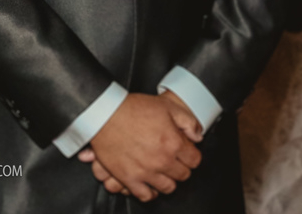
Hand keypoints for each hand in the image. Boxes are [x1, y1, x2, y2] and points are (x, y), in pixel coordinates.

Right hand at [78, 92, 201, 201]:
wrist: (104, 114)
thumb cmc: (131, 108)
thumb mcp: (166, 106)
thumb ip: (187, 121)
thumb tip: (197, 136)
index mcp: (173, 143)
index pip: (194, 160)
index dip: (190, 154)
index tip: (185, 152)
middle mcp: (162, 160)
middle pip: (183, 175)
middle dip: (180, 167)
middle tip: (173, 159)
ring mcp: (146, 171)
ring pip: (168, 187)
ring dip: (167, 179)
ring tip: (162, 171)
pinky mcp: (129, 178)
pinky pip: (145, 195)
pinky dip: (150, 192)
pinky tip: (149, 184)